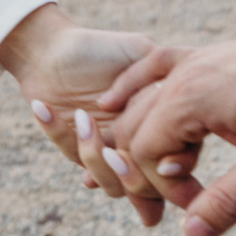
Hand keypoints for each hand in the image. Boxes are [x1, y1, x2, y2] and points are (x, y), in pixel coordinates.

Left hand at [0, 4, 166, 226]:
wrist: (57, 46)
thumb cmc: (104, 48)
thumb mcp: (143, 52)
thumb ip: (168, 73)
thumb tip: (190, 99)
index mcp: (161, 129)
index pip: (179, 166)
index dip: (178, 173)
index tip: (166, 164)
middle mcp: (137, 149)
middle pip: (147, 189)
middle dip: (136, 179)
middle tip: (119, 154)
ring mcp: (107, 152)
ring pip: (111, 184)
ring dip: (96, 156)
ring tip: (83, 119)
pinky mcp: (74, 147)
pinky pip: (70, 152)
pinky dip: (58, 132)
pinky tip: (45, 108)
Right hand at [92, 11, 235, 235]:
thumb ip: (228, 200)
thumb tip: (192, 234)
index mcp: (188, 102)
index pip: (145, 153)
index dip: (163, 186)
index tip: (199, 201)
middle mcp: (179, 78)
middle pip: (132, 129)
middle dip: (147, 166)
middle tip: (184, 190)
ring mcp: (188, 63)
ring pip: (138, 102)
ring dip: (140, 136)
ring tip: (168, 163)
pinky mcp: (201, 56)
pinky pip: (150, 69)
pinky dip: (128, 88)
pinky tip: (111, 101)